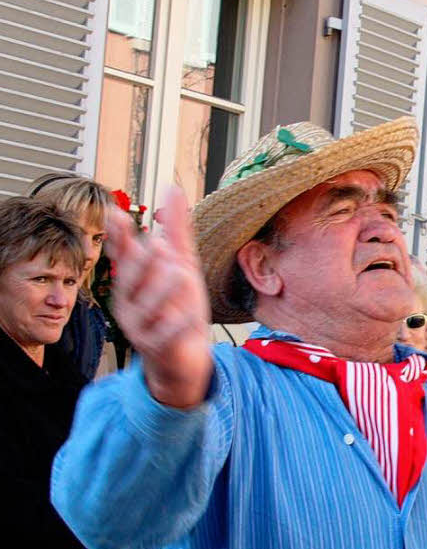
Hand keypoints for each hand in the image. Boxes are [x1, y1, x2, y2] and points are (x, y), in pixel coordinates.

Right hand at [106, 188, 212, 407]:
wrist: (185, 358)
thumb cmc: (179, 308)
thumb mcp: (182, 265)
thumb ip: (176, 231)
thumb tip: (173, 190)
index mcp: (134, 280)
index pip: (123, 254)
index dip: (119, 236)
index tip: (116, 214)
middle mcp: (130, 301)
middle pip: (130, 279)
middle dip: (143, 263)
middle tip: (159, 246)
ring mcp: (141, 326)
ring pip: (147, 307)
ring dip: (163, 291)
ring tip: (180, 274)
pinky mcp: (157, 348)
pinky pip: (165, 336)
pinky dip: (176, 325)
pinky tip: (187, 316)